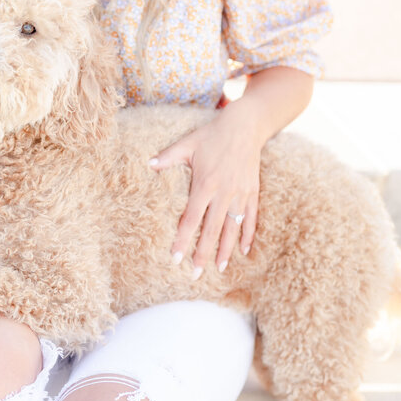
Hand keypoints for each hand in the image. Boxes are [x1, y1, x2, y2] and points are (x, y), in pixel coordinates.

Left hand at [149, 110, 261, 276]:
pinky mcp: (253, 192)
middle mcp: (223, 193)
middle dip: (203, 254)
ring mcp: (240, 194)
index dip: (182, 239)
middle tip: (195, 275)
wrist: (245, 126)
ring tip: (219, 269)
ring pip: (232, 228)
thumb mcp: (187, 144)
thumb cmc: (212, 135)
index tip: (175, 258)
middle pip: (211, 230)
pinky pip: (250, 218)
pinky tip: (243, 250)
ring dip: (225, 250)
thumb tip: (148, 164)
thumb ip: (168, 157)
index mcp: (205, 184)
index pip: (191, 219)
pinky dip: (247, 235)